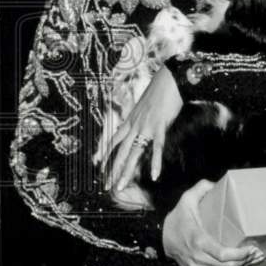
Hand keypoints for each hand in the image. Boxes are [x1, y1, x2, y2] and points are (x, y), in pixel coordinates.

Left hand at [102, 65, 181, 191]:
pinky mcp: (160, 127)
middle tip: (107, 186)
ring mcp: (146, 127)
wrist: (169, 79)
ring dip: (126, 172)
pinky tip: (155, 176)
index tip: (97, 164)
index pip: (113, 140)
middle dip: (113, 170)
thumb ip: (142, 114)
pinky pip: (156, 148)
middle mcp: (134, 125)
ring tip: (121, 186)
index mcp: (131, 120)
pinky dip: (156, 163)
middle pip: (120, 152)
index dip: (104, 153)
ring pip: (133, 154)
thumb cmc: (161, 89)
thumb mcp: (146, 103)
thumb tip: (142, 117)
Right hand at [163, 180, 260, 265]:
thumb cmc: (179, 217)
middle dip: (246, 261)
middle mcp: (197, 257)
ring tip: (252, 259)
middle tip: (258, 254)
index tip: (253, 248)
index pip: (223, 254)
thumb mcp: (187, 199)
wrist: (162, 236)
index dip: (240, 254)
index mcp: (198, 240)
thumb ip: (201, 188)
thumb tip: (215, 183)